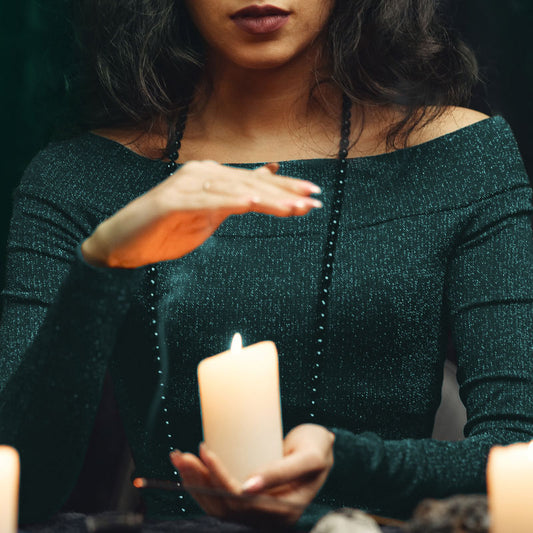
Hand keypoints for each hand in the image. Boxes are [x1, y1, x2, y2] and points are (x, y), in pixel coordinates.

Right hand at [81, 160, 321, 267]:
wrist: (124, 242)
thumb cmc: (169, 228)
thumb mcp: (211, 213)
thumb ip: (237, 197)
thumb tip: (265, 181)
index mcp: (213, 178)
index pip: (256, 182)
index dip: (286, 188)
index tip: (314, 195)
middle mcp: (202, 174)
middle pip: (250, 184)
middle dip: (285, 193)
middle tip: (314, 200)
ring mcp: (186, 185)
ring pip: (234, 190)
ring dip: (266, 199)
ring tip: (294, 206)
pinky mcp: (171, 201)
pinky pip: (205, 201)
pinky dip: (228, 201)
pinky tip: (250, 203)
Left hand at [169, 424, 334, 525]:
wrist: (321, 448)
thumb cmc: (317, 448)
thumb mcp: (307, 457)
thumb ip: (282, 472)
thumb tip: (247, 487)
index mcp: (282, 511)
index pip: (240, 501)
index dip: (219, 478)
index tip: (205, 452)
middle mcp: (266, 516)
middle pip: (223, 504)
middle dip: (198, 480)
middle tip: (181, 454)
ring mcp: (255, 509)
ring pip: (216, 503)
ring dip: (194, 482)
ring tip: (178, 457)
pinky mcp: (247, 498)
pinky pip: (219, 497)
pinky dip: (201, 483)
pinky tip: (189, 467)